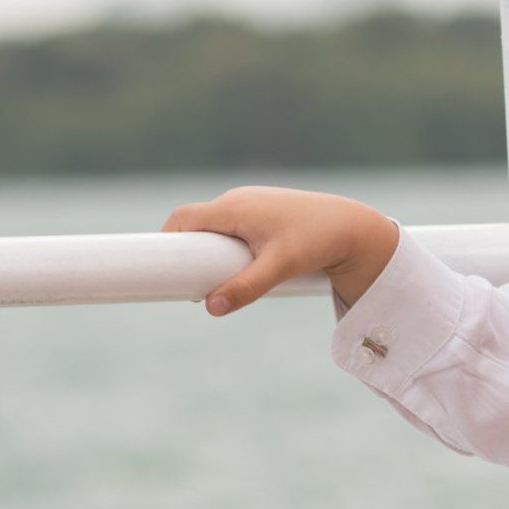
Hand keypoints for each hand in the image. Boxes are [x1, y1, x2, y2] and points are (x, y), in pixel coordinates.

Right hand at [161, 187, 398, 315]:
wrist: (351, 227)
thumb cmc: (317, 242)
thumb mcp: (279, 268)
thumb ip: (246, 288)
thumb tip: (211, 307)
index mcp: (232, 208)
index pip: (182, 219)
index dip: (166, 242)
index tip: (157, 269)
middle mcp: (237, 201)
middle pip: (196, 224)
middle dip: (188, 252)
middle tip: (187, 285)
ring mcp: (251, 204)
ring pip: (216, 227)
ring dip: (209, 250)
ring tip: (215, 282)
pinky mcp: (264, 212)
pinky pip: (233, 227)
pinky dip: (227, 245)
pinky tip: (237, 267)